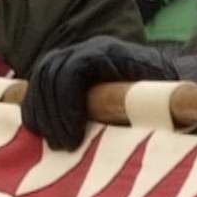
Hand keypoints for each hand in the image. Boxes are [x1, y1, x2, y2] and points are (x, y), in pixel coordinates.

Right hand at [18, 38, 196, 149]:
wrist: (148, 77)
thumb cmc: (158, 89)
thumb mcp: (162, 90)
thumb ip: (154, 96)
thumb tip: (157, 111)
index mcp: (107, 52)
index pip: (73, 70)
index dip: (68, 104)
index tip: (74, 139)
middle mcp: (83, 50)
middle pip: (51, 75)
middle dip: (54, 116)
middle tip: (65, 147)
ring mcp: (67, 58)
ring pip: (39, 81)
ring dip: (43, 116)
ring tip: (57, 144)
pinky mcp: (56, 72)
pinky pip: (35, 89)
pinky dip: (36, 112)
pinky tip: (45, 134)